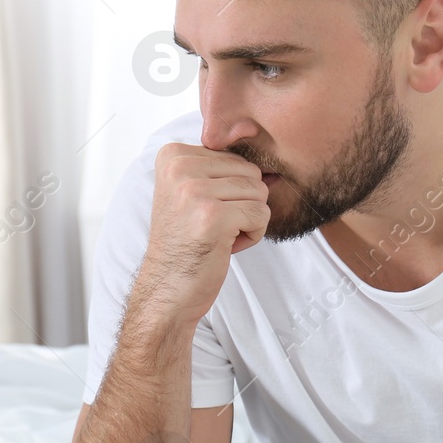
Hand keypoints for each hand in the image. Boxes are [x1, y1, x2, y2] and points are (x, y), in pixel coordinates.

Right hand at [135, 143, 268, 321]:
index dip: (232, 191)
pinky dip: (252, 235)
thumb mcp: (197, 194)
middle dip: (245, 204)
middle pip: (251, 173)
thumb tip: (274, 170)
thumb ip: (227, 173)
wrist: (168, 287)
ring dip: (248, 220)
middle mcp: (179, 167)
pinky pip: (261, 215)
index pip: (237, 158)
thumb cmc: (188, 242)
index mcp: (173, 155)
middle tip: (213, 226)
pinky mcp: (212, 216)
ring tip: (217, 235)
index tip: (204, 212)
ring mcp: (194, 191)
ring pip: (259, 193)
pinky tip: (225, 246)